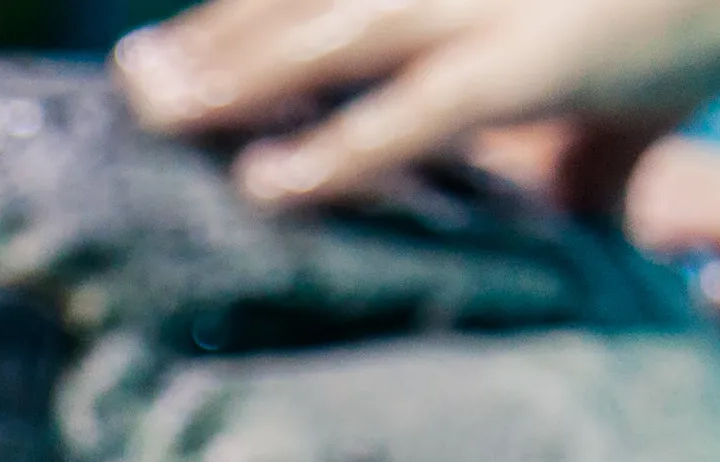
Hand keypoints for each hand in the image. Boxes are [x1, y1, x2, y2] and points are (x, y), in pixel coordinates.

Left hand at [113, 0, 719, 209]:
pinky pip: (416, 114)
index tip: (175, 40)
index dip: (248, 6)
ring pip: (333, 38)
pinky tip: (268, 185)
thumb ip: (519, 63)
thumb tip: (478, 114)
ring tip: (156, 117)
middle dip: (214, 39)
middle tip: (132, 80)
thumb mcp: (587, 20)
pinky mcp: (544, 60)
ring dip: (234, 81)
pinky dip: (338, 151)